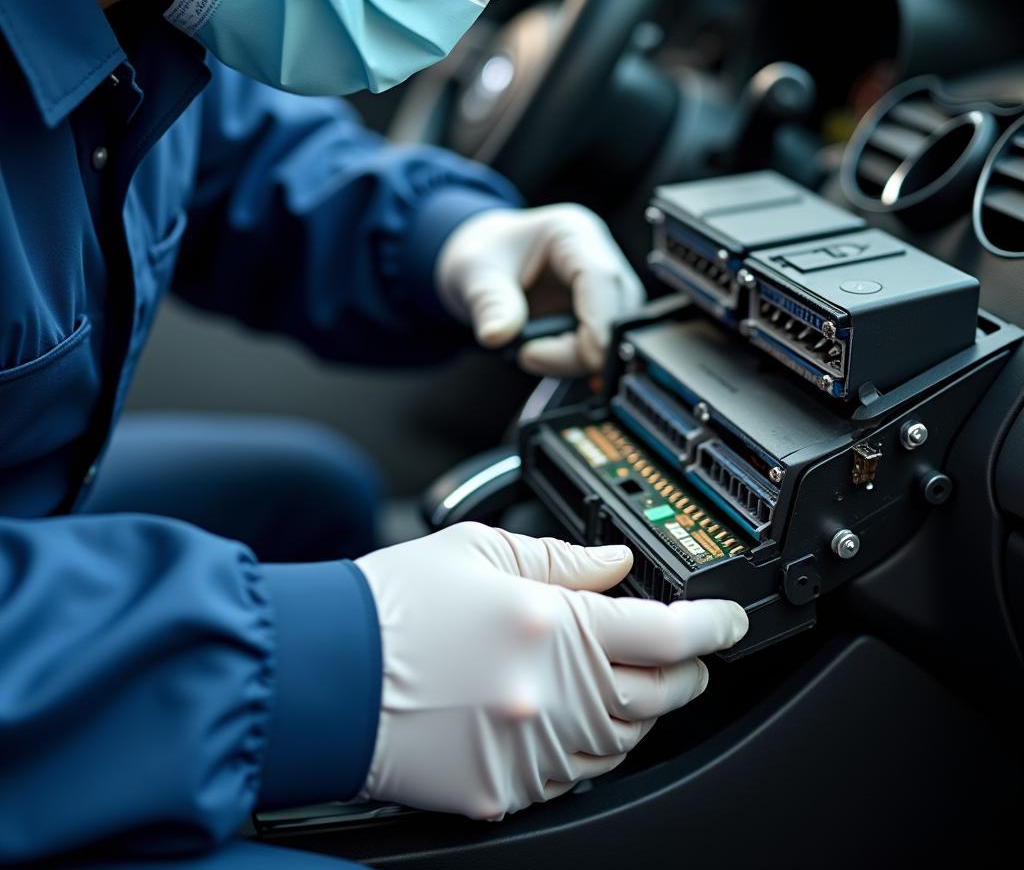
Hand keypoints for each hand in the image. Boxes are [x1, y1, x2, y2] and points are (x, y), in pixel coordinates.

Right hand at [355, 524, 747, 819]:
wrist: (324, 672)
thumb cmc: (395, 606)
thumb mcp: (479, 551)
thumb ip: (562, 557)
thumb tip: (616, 564)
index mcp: (549, 624)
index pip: (664, 631)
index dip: (710, 624)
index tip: (727, 620)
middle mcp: (550, 692)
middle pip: (659, 692)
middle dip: (688, 669)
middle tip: (689, 650)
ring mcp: (530, 748)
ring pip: (626, 739)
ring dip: (645, 707)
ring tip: (632, 679)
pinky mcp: (505, 787)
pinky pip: (578, 776)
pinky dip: (597, 745)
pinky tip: (582, 718)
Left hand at [436, 204, 646, 376]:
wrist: (481, 260)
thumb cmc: (483, 253)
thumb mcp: (474, 273)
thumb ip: (489, 303)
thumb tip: (498, 335)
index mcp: (572, 234)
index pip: (602, 278)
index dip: (600, 321)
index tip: (588, 358)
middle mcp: (597, 257)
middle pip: (616, 312)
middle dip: (583, 349)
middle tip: (531, 357)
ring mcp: (601, 288)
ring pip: (613, 334)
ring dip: (576, 357)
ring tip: (528, 354)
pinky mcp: (596, 314)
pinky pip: (599, 345)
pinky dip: (572, 359)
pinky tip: (542, 356)